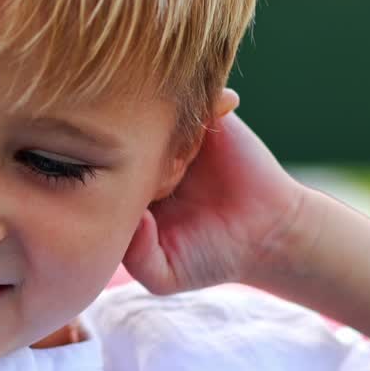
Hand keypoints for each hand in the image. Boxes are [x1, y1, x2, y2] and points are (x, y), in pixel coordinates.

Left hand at [122, 100, 308, 293]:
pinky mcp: (213, 119)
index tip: (121, 179)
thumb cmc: (211, 258)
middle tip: (144, 153)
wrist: (269, 238)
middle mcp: (149, 157)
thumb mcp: (164, 275)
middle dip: (124, 136)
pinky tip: (210, 133)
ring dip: (160, 116)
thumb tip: (131, 214)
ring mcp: (179, 136)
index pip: (100, 166)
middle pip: (120, 132)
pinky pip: (200, 95)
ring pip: (153, 108)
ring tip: (178, 144)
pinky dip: (203, 101)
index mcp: (130, 187)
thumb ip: (136, 256)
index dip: (103, 168)